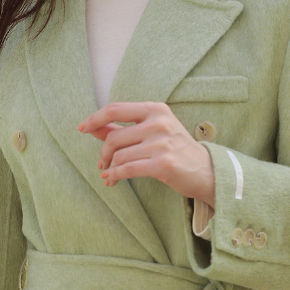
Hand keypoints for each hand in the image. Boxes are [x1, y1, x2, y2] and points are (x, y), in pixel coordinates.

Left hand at [77, 101, 214, 206]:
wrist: (206, 170)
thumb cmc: (176, 150)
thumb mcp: (152, 131)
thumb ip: (123, 128)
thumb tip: (93, 127)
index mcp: (155, 109)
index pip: (116, 109)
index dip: (95, 119)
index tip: (83, 128)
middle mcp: (158, 123)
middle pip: (114, 137)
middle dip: (103, 153)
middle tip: (102, 164)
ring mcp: (161, 143)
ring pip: (119, 155)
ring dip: (110, 168)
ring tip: (109, 175)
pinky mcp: (163, 164)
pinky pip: (128, 169)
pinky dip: (116, 176)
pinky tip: (112, 180)